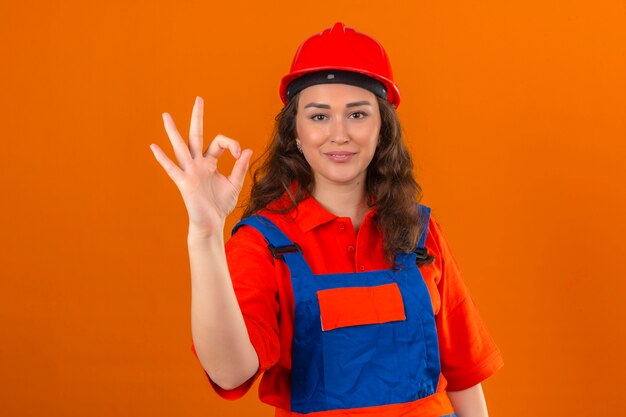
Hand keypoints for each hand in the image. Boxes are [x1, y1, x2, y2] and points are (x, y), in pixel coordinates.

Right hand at [150, 96, 252, 236]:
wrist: (212, 223)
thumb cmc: (220, 205)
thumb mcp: (234, 184)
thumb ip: (240, 167)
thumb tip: (247, 150)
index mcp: (210, 162)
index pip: (219, 143)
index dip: (231, 144)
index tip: (238, 153)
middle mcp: (198, 163)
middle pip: (196, 135)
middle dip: (198, 117)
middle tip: (198, 99)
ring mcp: (189, 171)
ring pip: (181, 147)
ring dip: (173, 131)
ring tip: (166, 116)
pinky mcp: (184, 182)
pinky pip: (172, 168)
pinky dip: (163, 158)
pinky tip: (154, 147)